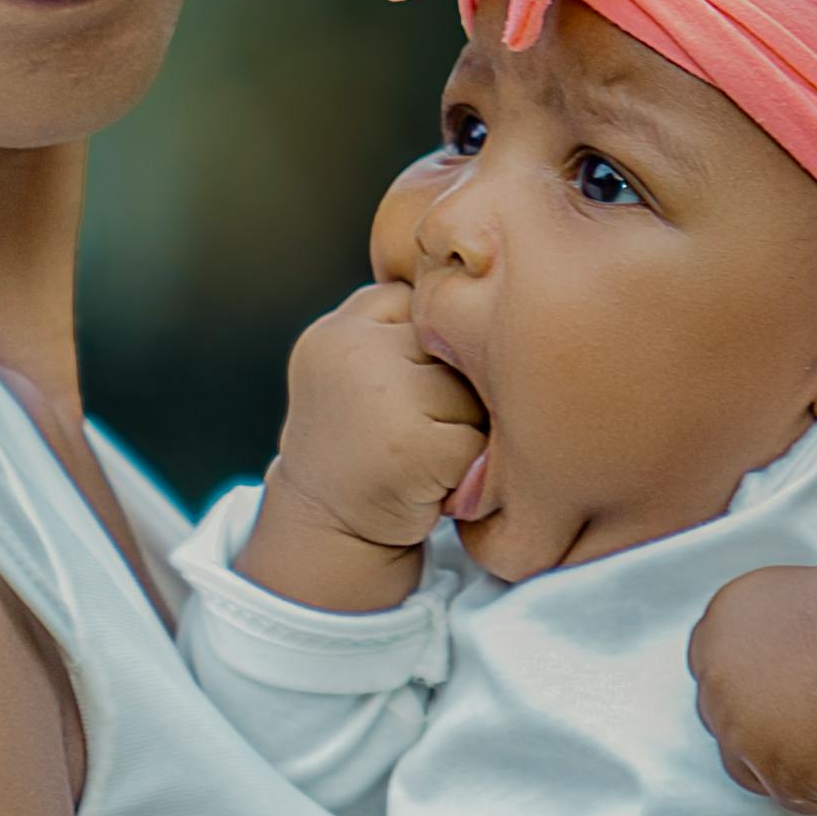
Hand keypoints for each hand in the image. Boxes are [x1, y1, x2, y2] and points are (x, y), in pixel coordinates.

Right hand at [243, 283, 490, 606]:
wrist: (327, 533)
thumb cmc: (361, 445)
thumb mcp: (358, 369)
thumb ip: (398, 328)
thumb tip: (488, 281)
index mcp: (337, 329)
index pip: (422, 305)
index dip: (431, 353)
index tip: (403, 395)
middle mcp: (350, 351)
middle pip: (453, 344)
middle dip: (451, 389)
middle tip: (411, 430)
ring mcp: (379, 396)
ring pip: (472, 391)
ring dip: (465, 428)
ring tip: (423, 453)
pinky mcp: (411, 445)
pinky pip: (478, 440)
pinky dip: (467, 470)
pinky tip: (430, 481)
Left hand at [684, 375, 816, 807]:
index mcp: (729, 609)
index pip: (738, 658)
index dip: (796, 667)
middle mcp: (712, 663)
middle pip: (741, 712)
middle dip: (792, 713)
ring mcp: (736, 721)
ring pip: (762, 759)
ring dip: (808, 751)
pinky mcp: (771, 768)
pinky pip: (795, 793)